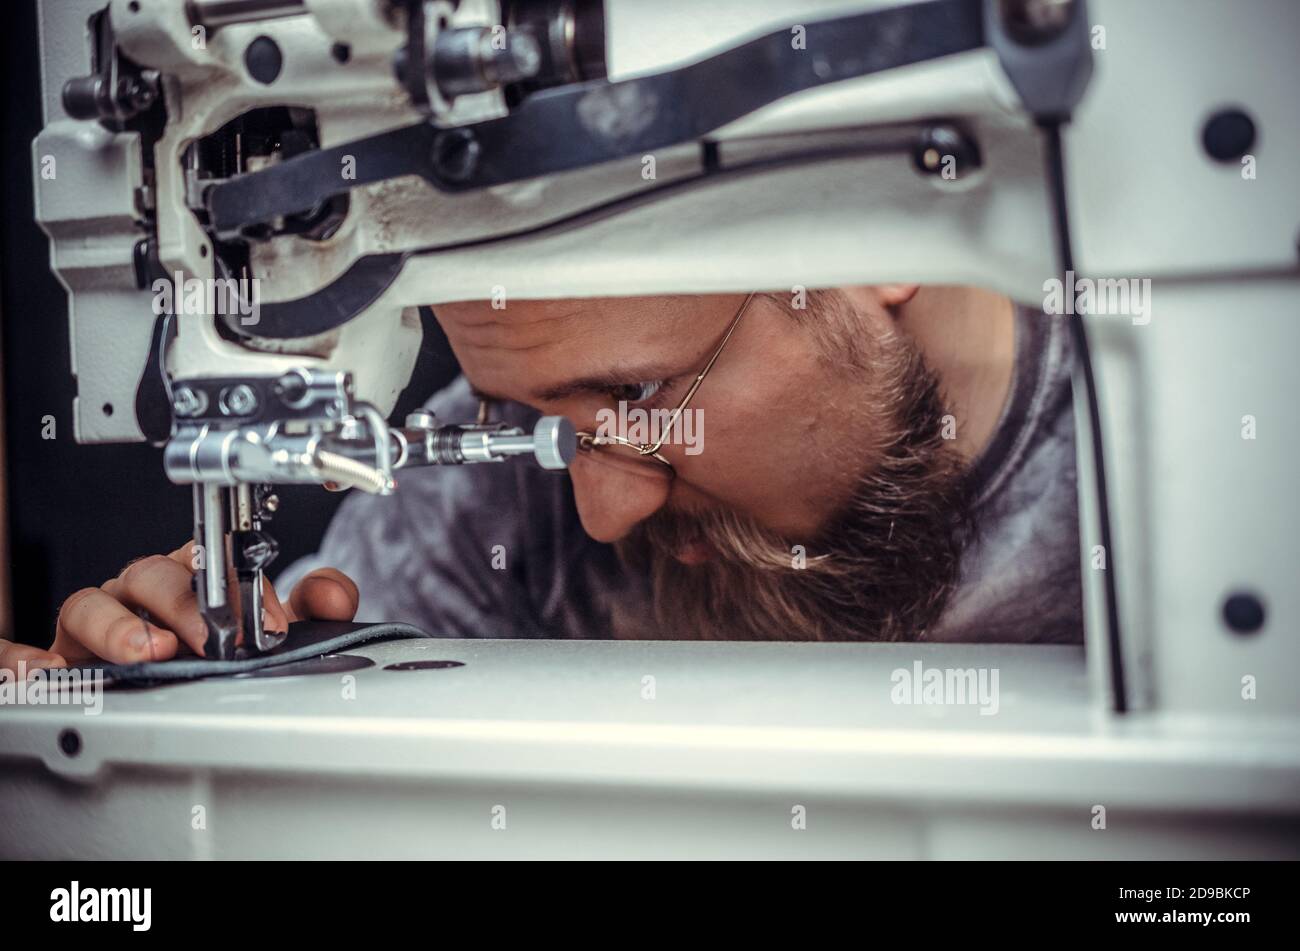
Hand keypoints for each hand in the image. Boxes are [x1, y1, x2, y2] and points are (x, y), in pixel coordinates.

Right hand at [0, 541, 357, 674]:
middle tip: (212, 637)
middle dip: (181, 603)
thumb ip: (308, 607)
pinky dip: (21, 659)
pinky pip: (19, 652)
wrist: (162, 682)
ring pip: (87, 605)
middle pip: (148, 577)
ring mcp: (93, 627)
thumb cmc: (208, 645)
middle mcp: (135, 595)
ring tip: (148, 650)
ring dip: (116, 626)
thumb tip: (334, 595)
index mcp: (186, 575)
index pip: (208, 562)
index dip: (238, 585)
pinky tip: (44, 674)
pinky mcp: (56, 661)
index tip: (269, 621)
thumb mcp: (265, 626)